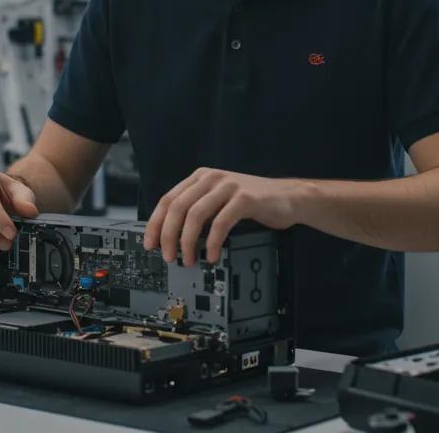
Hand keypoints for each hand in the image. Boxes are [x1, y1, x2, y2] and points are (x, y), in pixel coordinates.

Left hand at [143, 168, 300, 265]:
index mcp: (200, 178)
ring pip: (195, 215)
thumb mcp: (219, 201)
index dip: (155, 224)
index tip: (149, 244)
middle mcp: (211, 178)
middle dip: (168, 236)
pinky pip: (221, 222)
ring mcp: (228, 186)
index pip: (168, 200)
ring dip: (187, 241)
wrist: (289, 197)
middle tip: (168, 256)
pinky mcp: (245, 198)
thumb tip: (170, 236)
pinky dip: (212, 242)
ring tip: (188, 259)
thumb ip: (197, 209)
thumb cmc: (252, 203)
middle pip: (178, 207)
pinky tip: (211, 255)